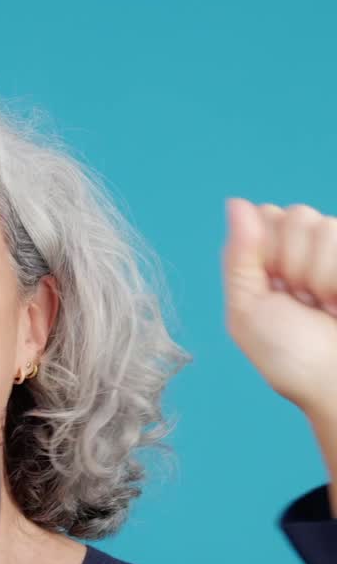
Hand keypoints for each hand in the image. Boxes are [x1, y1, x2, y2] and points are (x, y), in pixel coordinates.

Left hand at [221, 198, 336, 416]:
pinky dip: (336, 278)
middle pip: (295, 215)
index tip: (274, 289)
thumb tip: (235, 203)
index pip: (266, 216)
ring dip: (320, 277)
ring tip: (327, 309)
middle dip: (293, 265)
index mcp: (276, 261)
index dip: (266, 250)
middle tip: (303, 303)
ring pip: (323, 226)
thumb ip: (239, 258)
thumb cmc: (293, 360)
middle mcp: (313, 251)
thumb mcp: (248, 312)